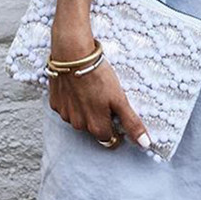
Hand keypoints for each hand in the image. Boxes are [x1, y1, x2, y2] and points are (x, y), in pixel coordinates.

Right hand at [48, 32, 151, 148]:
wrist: (73, 55)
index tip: (118, 114)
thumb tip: (145, 144)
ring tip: (92, 90)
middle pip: (95, 129)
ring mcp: (65, 114)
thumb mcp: (120, 99)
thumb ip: (131, 123)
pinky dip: (74, 100)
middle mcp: (79, 125)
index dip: (117, 129)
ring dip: (87, 109)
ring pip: (80, 118)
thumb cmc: (98, 75)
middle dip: (102, 118)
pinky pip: (68, 107)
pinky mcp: (55, 102)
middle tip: (107, 98)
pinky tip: (79, 87)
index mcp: (96, 127)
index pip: (110, 139)